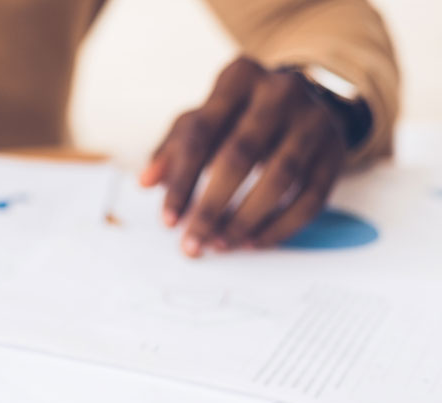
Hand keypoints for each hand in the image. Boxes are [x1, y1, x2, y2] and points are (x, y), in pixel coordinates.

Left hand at [139, 57, 347, 256]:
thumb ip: (173, 148)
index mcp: (238, 77)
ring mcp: (314, 120)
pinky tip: (255, 242)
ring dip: (247, 219)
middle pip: (240, 156)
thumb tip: (146, 182)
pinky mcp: (336, 150)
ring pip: (280, 178)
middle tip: (193, 243)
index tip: (168, 222)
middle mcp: (281, 91)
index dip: (182, 181)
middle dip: (212, 206)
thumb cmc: (239, 113)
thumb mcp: (203, 118)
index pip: (201, 134)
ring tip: (222, 244)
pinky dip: (283, 225)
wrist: (306, 98)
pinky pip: (312, 197)